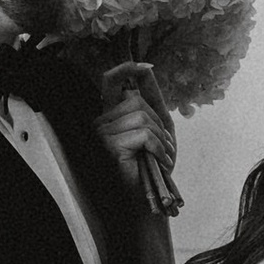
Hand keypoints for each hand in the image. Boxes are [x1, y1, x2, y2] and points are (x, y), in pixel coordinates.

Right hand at [94, 61, 176, 210]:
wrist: (150, 197)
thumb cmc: (152, 165)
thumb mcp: (158, 127)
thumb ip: (151, 99)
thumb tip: (144, 68)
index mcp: (111, 115)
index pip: (110, 81)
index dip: (125, 69)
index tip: (144, 66)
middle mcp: (101, 122)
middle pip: (136, 99)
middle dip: (157, 122)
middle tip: (161, 146)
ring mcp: (102, 134)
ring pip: (141, 116)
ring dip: (160, 137)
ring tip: (159, 155)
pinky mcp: (110, 146)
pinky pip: (143, 133)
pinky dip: (158, 147)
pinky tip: (158, 161)